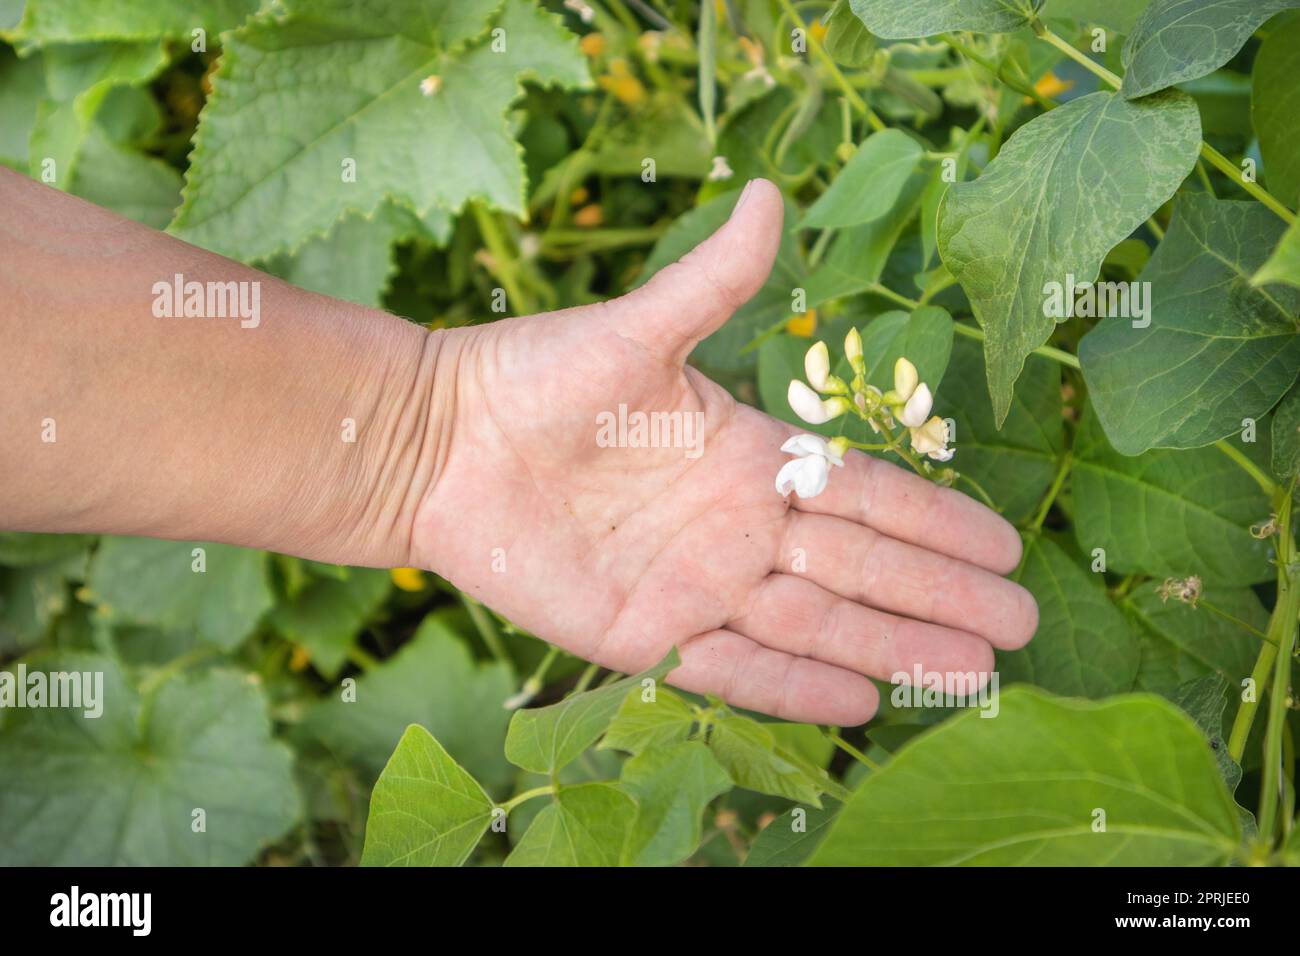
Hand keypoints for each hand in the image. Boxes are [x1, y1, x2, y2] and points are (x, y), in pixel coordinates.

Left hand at [412, 179, 1036, 723]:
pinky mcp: (644, 634)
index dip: (935, 521)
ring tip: (971, 674)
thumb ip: (712, 283)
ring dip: (892, 648)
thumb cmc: (536, 376)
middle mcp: (734, 528)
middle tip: (1019, 627)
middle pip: (859, 568)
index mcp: (746, 457)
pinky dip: (796, 687)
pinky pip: (734, 669)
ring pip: (812, 623)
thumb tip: (770, 195)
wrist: (441, 445)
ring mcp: (693, 585)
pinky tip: (861, 703)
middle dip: (939, 596)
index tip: (1005, 545)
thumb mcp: (636, 330)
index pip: (863, 496)